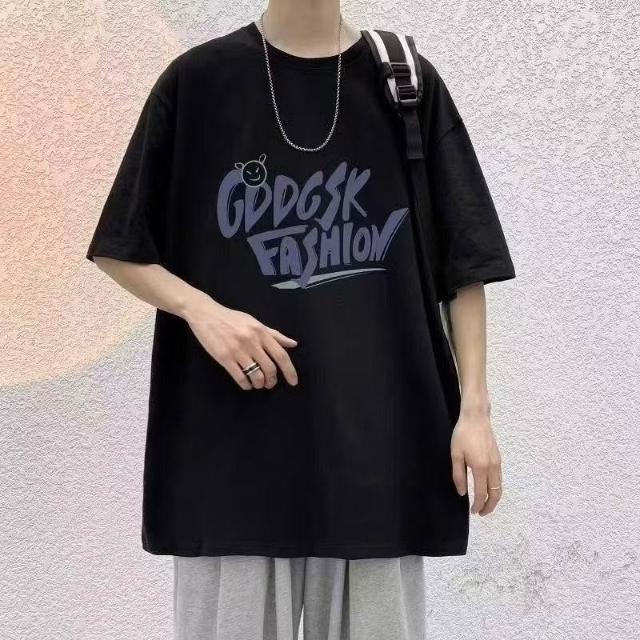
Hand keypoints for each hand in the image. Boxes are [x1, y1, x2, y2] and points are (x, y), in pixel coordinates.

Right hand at [184, 294, 298, 390]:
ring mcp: (237, 350)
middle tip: (270, 383)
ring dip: (260, 384)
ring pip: (256, 376)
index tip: (293, 382)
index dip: (289, 371)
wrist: (206, 314)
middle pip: (270, 368)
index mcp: (261, 332)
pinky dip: (246, 385)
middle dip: (272, 380)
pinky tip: (246, 384)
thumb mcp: (255, 322)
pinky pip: (240, 377)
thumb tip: (293, 344)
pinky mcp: (224, 357)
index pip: (281, 355)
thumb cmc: (232, 319)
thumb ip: (274, 334)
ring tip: (258, 384)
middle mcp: (251, 341)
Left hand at [450, 400, 502, 515]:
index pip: (481, 493)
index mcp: (480, 467)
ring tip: (485, 504)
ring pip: (499, 487)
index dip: (478, 505)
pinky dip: (496, 488)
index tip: (473, 512)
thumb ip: (458, 475)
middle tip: (481, 513)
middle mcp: (492, 467)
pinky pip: (499, 478)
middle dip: (489, 506)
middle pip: (495, 494)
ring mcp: (497, 462)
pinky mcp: (498, 458)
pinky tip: (488, 489)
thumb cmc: (462, 434)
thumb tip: (462, 492)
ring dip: (494, 498)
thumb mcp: (456, 455)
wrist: (476, 417)